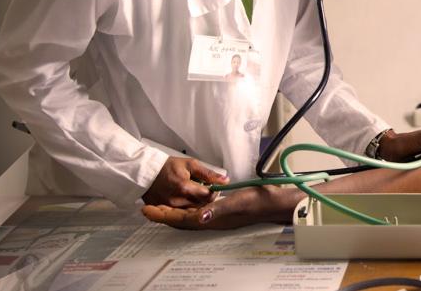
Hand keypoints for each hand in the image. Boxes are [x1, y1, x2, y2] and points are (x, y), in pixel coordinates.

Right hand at [141, 157, 229, 207]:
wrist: (147, 172)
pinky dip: (186, 208)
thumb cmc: (167, 167)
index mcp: (185, 187)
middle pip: (202, 205)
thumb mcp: (190, 164)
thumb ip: (209, 174)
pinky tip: (184, 199)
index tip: (213, 188)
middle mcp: (177, 200)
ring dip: (196, 204)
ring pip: (193, 211)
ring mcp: (170, 208)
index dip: (214, 191)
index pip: (209, 196)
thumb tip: (225, 180)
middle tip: (201, 189)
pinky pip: (181, 214)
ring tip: (191, 193)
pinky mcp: (165, 213)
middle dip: (205, 198)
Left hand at [142, 185, 300, 229]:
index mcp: (212, 219)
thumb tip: (200, 216)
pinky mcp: (220, 209)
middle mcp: (211, 219)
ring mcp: (216, 215)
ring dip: (172, 211)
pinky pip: (197, 210)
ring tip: (159, 204)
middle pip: (180, 220)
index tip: (147, 210)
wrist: (273, 201)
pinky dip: (186, 206)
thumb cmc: (256, 202)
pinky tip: (184, 199)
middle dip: (163, 215)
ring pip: (187, 215)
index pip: (181, 220)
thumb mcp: (237, 202)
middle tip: (146, 208)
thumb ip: (218, 209)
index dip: (163, 216)